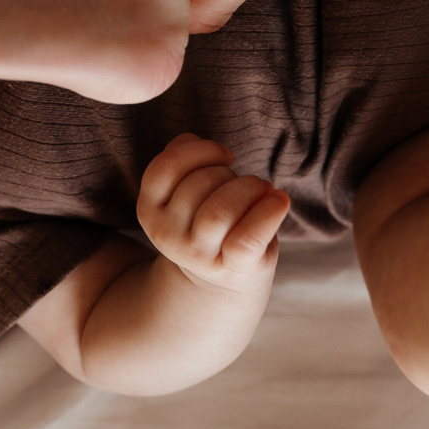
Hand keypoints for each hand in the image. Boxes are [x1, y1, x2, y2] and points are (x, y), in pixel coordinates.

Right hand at [137, 134, 290, 292]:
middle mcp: (166, 235)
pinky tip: (279, 200)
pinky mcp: (232, 268)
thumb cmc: (207, 220)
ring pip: (220, 211)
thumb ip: (184, 161)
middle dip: (229, 171)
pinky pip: (247, 239)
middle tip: (244, 182)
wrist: (222, 278)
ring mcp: (197, 255)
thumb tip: (211, 149)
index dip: (199, 150)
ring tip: (262, 189)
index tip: (224, 155)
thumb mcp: (183, 192)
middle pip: (200, 184)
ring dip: (249, 187)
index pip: (166, 167)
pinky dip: (269, 213)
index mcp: (149, 210)